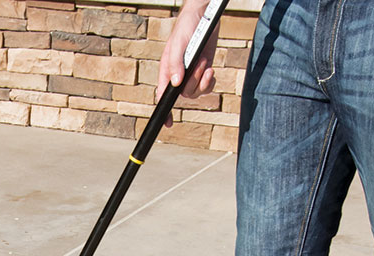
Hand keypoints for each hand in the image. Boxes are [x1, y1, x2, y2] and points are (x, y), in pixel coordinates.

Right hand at [157, 0, 220, 125]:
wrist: (204, 14)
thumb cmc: (187, 26)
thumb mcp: (178, 43)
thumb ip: (176, 64)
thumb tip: (176, 84)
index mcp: (167, 71)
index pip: (163, 96)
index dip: (164, 112)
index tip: (167, 123)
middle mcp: (178, 75)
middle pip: (184, 95)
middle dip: (195, 83)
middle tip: (200, 63)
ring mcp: (191, 74)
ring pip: (196, 92)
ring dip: (203, 81)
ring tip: (205, 64)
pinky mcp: (203, 70)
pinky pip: (206, 87)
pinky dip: (210, 82)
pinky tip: (210, 71)